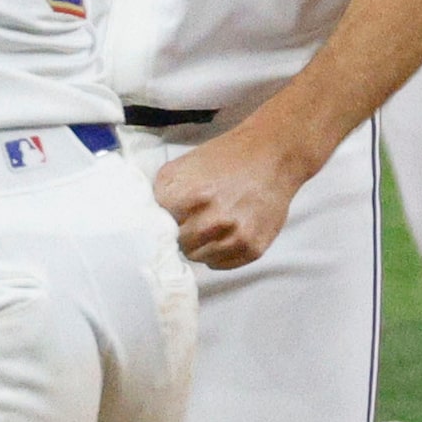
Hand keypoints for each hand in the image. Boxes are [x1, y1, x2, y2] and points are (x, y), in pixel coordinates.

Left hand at [149, 123, 317, 269]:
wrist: (271, 156)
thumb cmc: (222, 159)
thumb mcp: (182, 166)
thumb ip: (162, 193)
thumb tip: (150, 220)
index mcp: (189, 195)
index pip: (159, 226)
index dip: (164, 220)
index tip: (171, 216)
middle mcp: (213, 219)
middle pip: (179, 244)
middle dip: (181, 233)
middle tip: (191, 222)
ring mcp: (235, 236)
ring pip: (199, 258)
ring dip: (199, 246)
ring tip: (208, 228)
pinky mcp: (253, 248)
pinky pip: (222, 265)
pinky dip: (218, 254)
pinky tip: (223, 236)